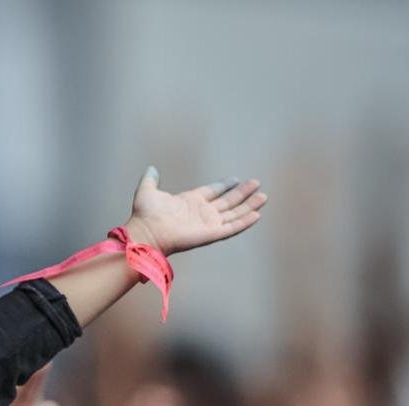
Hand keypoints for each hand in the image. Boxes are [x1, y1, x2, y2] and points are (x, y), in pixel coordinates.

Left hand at [125, 167, 266, 255]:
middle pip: (227, 202)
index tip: (236, 179)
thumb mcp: (147, 191)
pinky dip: (244, 221)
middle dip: (242, 193)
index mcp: (189, 202)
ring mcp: (207, 224)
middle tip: (257, 183)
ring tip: (264, 196)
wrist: (145, 232)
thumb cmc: (144, 215)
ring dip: (248, 206)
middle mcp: (201, 213)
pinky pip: (232, 227)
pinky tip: (257, 214)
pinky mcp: (211, 233)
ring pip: (233, 214)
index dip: (224, 185)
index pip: (212, 192)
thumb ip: (151, 180)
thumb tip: (151, 168)